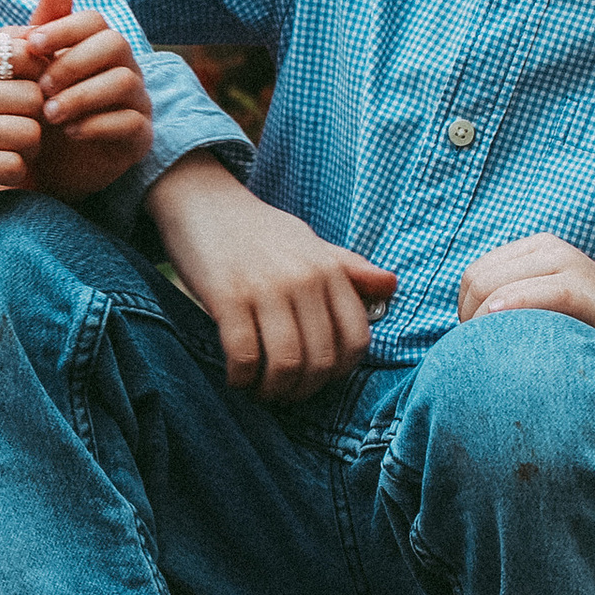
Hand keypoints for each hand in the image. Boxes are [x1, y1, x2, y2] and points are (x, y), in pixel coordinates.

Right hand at [0, 37, 45, 222]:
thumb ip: (20, 41)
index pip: (26, 54)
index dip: (42, 78)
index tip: (28, 96)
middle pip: (33, 98)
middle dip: (37, 120)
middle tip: (18, 131)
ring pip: (28, 133)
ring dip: (30, 149)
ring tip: (9, 150)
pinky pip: (14, 166)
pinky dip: (16, 172)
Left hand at [17, 0, 149, 199]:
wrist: (46, 168)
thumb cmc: (39, 113)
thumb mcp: (31, 75)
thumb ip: (38, 34)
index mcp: (98, 48)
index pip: (94, 20)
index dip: (65, 27)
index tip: (32, 45)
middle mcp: (125, 68)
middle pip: (115, 43)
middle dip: (74, 62)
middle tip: (41, 86)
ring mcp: (137, 102)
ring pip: (124, 82)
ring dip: (82, 95)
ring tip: (49, 114)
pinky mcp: (140, 137)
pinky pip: (130, 122)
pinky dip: (97, 124)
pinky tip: (69, 132)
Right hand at [150, 153, 395, 400]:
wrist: (203, 201)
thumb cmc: (258, 230)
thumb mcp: (309, 243)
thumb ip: (349, 268)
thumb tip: (391, 286)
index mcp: (329, 269)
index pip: (356, 339)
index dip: (339, 372)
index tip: (317, 378)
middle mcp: (304, 279)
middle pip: (321, 359)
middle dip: (302, 389)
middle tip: (284, 393)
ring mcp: (266, 288)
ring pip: (286, 363)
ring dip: (273, 390)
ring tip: (261, 390)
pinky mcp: (227, 296)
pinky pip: (244, 354)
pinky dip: (241, 378)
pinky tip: (236, 377)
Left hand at [457, 232, 594, 341]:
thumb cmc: (590, 334)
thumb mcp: (543, 308)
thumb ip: (509, 301)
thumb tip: (460, 323)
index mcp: (534, 249)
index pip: (474, 275)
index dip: (465, 312)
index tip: (479, 344)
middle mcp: (548, 248)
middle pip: (478, 279)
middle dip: (468, 319)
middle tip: (482, 354)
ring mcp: (568, 263)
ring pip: (494, 286)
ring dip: (481, 324)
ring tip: (495, 354)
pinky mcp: (583, 287)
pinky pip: (530, 294)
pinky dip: (509, 309)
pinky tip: (501, 330)